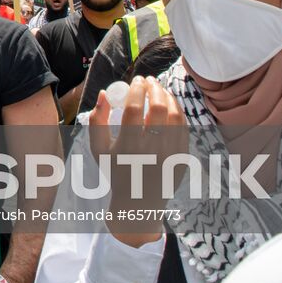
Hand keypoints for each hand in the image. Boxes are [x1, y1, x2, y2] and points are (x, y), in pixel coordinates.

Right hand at [88, 76, 185, 246]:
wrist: (139, 202)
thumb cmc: (115, 171)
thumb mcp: (99, 149)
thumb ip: (97, 119)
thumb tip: (102, 93)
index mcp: (129, 147)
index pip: (135, 108)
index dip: (137, 89)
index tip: (136, 80)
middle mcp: (152, 150)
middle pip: (158, 108)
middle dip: (154, 88)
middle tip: (149, 80)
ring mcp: (171, 155)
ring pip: (175, 115)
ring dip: (168, 96)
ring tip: (160, 89)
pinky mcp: (182, 158)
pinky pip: (184, 128)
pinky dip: (178, 111)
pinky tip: (170, 104)